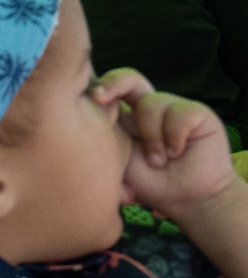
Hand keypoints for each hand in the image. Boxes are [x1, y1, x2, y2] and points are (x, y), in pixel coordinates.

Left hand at [99, 70, 239, 218]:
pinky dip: (174, 137)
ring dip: (151, 137)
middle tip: (98, 97)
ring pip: (150, 103)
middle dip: (112, 83)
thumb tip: (79, 125)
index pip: (107, 91)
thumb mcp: (114, 163)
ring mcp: (172, 108)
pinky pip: (178, 113)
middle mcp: (146, 108)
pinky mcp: (197, 113)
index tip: (87, 100)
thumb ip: (98, 143)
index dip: (96, 91)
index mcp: (124, 117)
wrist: (187, 199)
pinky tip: (177, 153)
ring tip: (158, 161)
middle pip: (128, 78)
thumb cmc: (148, 183)